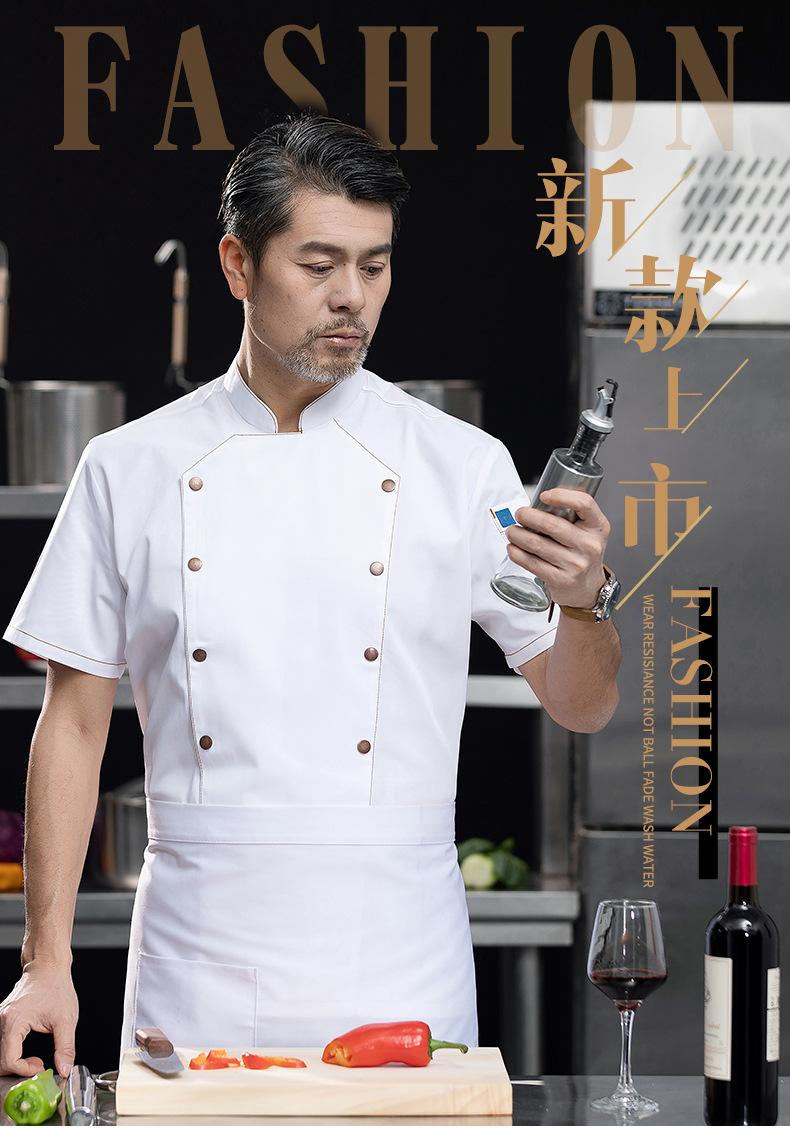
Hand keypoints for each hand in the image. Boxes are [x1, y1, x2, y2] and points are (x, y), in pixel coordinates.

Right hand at [0, 962, 77, 1077]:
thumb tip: (64, 1069)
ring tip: (33, 1059)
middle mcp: (1, 1020)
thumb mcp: (66, 1019)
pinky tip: (25, 1052)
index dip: (24, 1069)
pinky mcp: (2, 1020)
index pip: (9, 1060)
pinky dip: (11, 1054)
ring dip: (13, 1063)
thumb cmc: (55, 986)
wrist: (47, 966)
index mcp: (14, 1021)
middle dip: (17, 1069)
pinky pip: (1, 1045)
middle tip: (37, 1064)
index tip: (40, 1066)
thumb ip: (65, 1047)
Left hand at [505, 487, 610, 608]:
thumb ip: (570, 516)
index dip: (561, 496)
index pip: (584, 503)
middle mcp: (589, 545)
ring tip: (512, 531)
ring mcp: (576, 564)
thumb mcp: (587, 531)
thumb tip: (535, 505)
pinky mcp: (561, 579)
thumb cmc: (582, 553)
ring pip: (537, 544)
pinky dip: (517, 553)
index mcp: (597, 526)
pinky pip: (532, 563)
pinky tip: (513, 548)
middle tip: (519, 514)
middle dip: (528, 516)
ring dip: (518, 535)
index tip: (544, 496)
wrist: (587, 588)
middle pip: (552, 524)